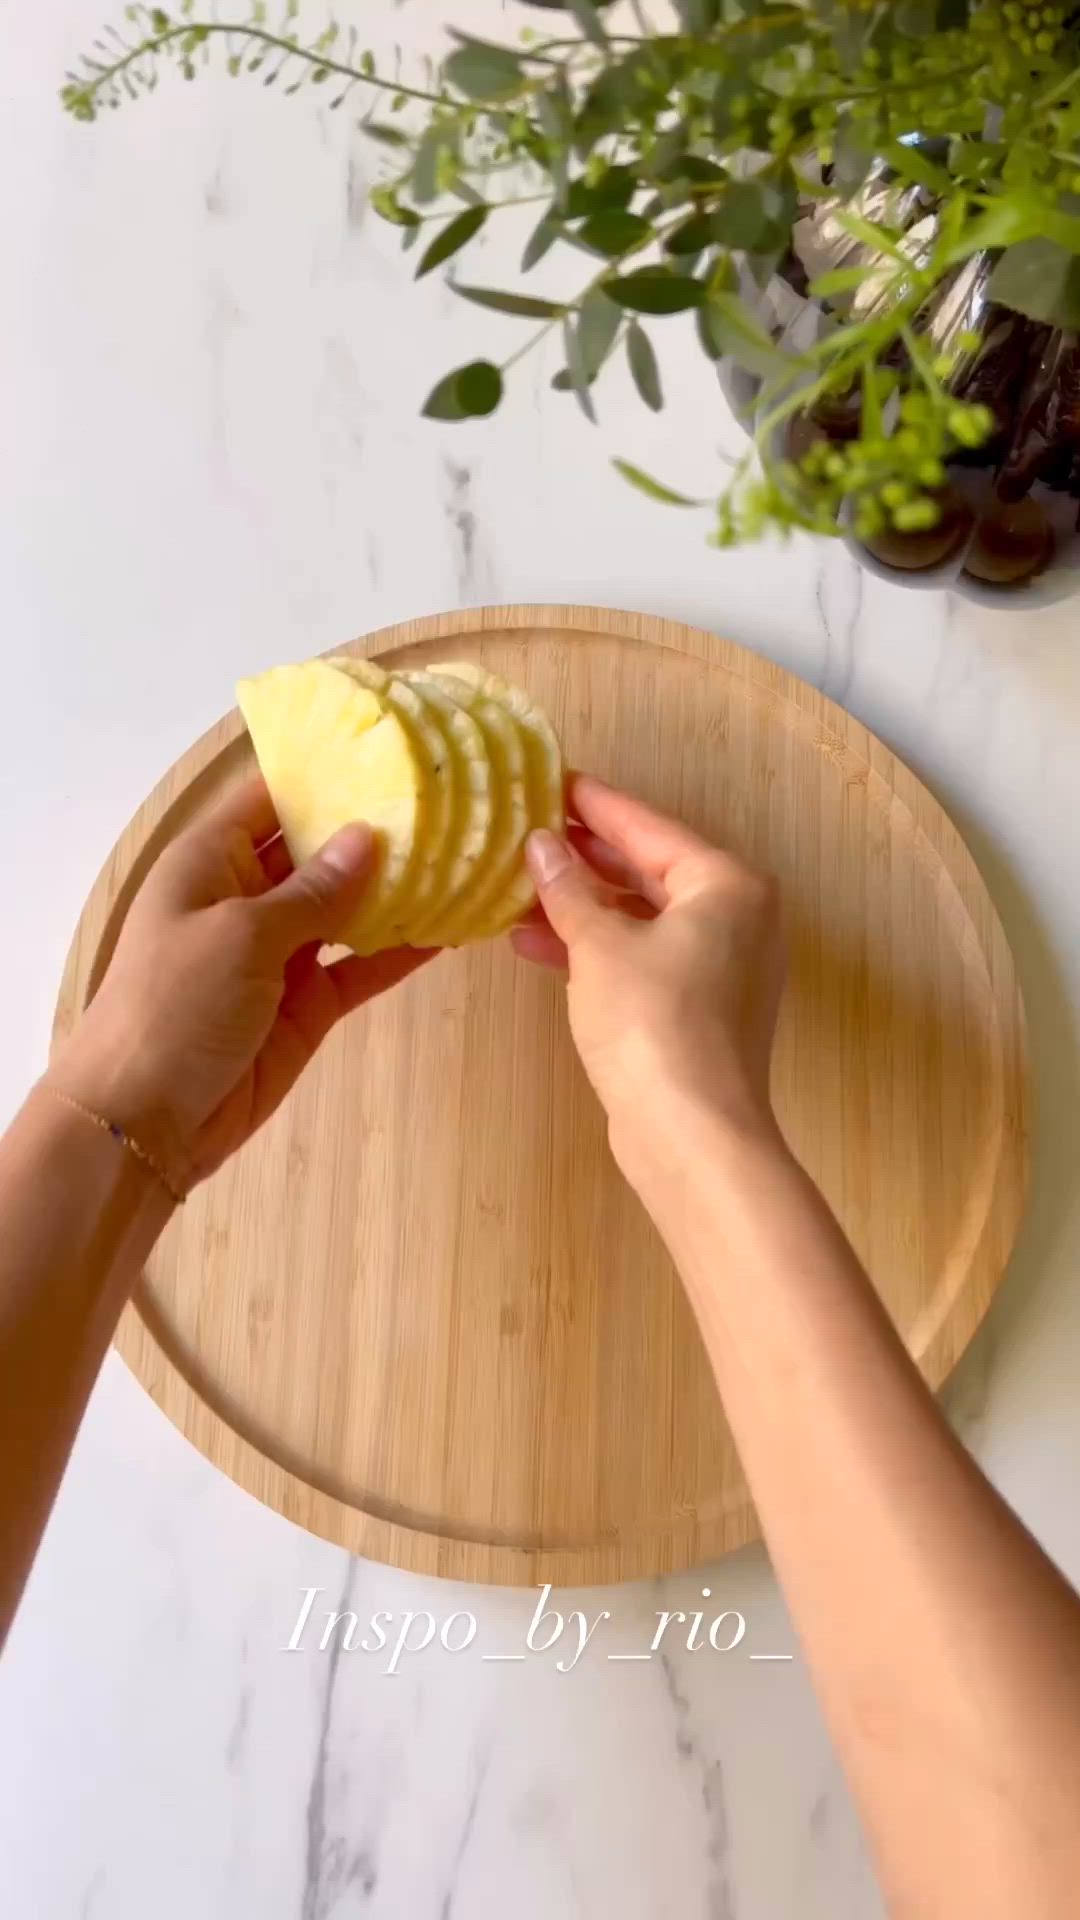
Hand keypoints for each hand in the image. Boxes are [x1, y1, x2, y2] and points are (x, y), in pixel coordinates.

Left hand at [47, 777, 433, 1192]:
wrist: (144, 1122)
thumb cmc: (174, 1007)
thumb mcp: (242, 935)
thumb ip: (312, 891)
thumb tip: (368, 836)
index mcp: (210, 860)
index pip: (270, 796)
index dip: (322, 773)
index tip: (389, 749)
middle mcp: (246, 896)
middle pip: (316, 849)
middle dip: (372, 828)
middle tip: (448, 799)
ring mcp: (279, 953)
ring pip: (346, 908)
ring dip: (396, 889)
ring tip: (463, 856)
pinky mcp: (307, 1004)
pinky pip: (359, 966)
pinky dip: (399, 951)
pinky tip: (449, 928)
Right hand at [513, 775, 785, 1190]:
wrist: (692, 1133)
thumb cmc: (653, 1023)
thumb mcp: (599, 946)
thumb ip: (568, 890)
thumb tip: (542, 845)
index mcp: (727, 885)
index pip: (650, 827)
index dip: (596, 805)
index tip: (551, 781)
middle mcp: (738, 918)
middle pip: (650, 870)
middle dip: (586, 858)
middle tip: (528, 831)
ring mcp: (724, 968)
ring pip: (643, 919)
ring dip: (582, 907)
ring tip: (517, 889)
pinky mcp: (702, 1010)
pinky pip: (644, 958)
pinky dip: (598, 949)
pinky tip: (537, 945)